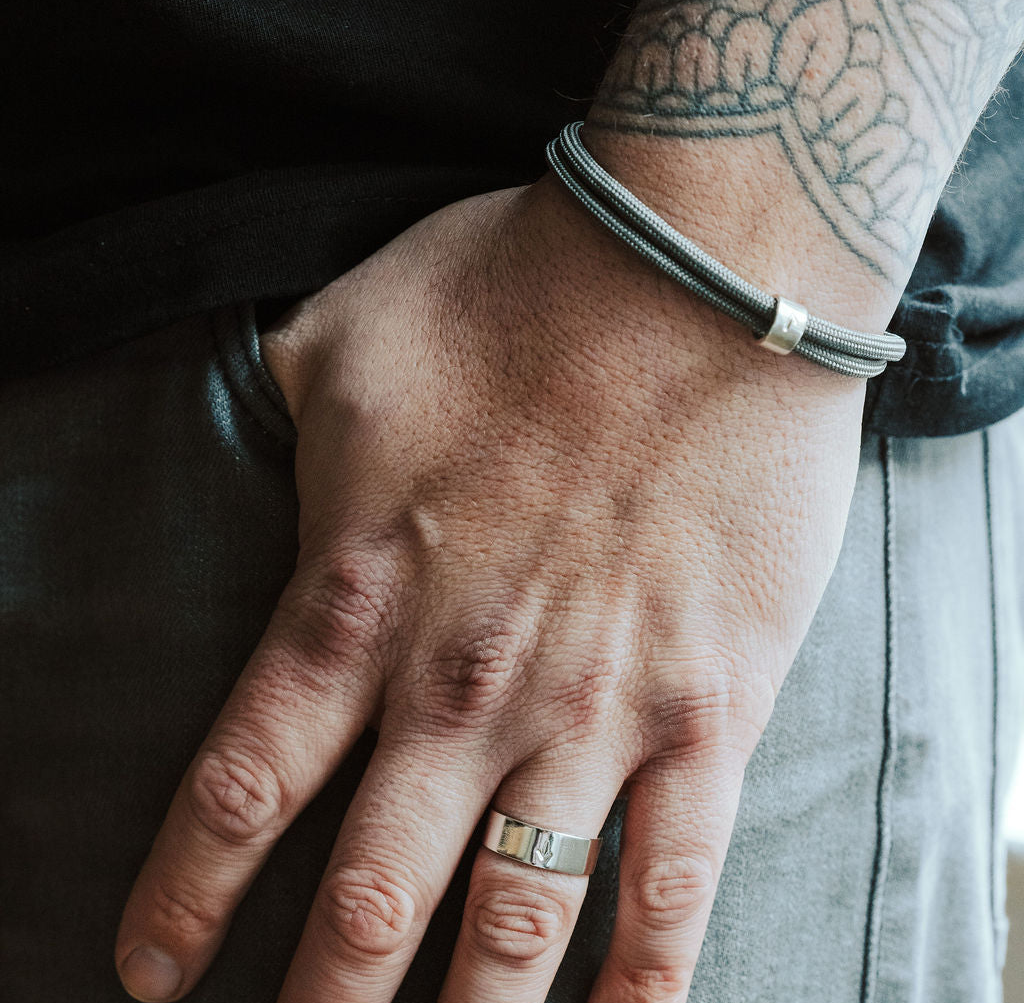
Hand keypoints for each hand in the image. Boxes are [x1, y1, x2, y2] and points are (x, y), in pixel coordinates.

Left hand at [115, 176, 865, 1002]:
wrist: (697, 273)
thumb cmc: (520, 287)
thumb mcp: (352, 330)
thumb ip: (284, 397)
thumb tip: (253, 409)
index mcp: (364, 596)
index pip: (244, 789)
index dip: (187, 897)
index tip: (150, 973)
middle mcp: (465, 684)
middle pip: (365, 901)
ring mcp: (593, 709)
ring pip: (511, 921)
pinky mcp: (710, 706)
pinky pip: (673, 880)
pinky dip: (639, 979)